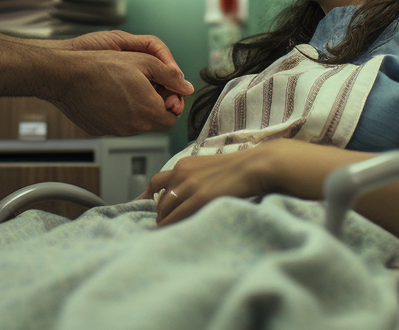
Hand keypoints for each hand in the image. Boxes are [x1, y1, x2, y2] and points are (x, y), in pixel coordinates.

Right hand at [49, 45, 189, 134]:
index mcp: (149, 109)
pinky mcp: (102, 131)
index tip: (162, 89)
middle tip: (143, 85)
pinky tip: (109, 95)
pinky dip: (119, 112)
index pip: (173, 116)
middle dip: (154, 105)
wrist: (67, 76)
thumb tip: (187, 86)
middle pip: (156, 120)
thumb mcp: (144, 61)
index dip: (171, 101)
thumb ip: (170, 75)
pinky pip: (118, 124)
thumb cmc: (102, 66)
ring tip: (123, 86)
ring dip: (137, 108)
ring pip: (137, 123)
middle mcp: (135, 126)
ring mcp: (117, 130)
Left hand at [141, 142, 289, 226]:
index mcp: (183, 165)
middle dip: (159, 213)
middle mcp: (181, 173)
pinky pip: (177, 216)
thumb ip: (194, 177)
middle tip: (162, 224)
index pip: (156, 182)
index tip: (142, 206)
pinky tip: (167, 233)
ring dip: (163, 221)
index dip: (147, 196)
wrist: (256, 165)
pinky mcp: (200, 198)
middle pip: (159, 199)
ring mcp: (189, 186)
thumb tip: (186, 192)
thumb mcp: (209, 167)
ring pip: (165, 208)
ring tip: (166, 231)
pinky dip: (169, 225)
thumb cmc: (238, 168)